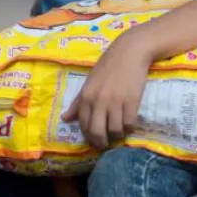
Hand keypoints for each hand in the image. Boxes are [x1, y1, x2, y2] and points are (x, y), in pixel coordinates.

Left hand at [63, 33, 153, 148]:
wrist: (130, 51)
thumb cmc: (109, 65)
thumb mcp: (89, 82)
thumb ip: (78, 102)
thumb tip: (65, 119)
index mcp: (86, 97)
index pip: (84, 125)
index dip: (89, 137)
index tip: (95, 140)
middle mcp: (98, 101)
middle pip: (97, 132)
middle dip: (101, 143)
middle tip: (106, 145)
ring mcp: (115, 102)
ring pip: (114, 130)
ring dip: (117, 135)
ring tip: (120, 133)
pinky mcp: (131, 101)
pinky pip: (129, 123)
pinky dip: (129, 128)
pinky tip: (130, 124)